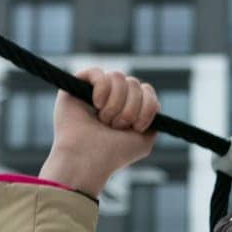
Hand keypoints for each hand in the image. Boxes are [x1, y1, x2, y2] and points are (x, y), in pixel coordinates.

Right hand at [46, 68, 161, 189]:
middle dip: (130, 109)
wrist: (88, 159)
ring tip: (104, 120)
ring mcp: (95, 89)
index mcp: (128, 108)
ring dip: (115, 103)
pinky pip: (97, 72)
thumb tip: (153, 102)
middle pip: (134, 83)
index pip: (147, 90)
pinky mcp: (77, 84)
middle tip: (116, 127)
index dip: (147, 107)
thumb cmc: (113, 153)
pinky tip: (96, 104)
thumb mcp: (143, 140)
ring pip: (118, 76)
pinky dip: (102, 88)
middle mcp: (113, 96)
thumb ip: (153, 120)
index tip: (137, 127)